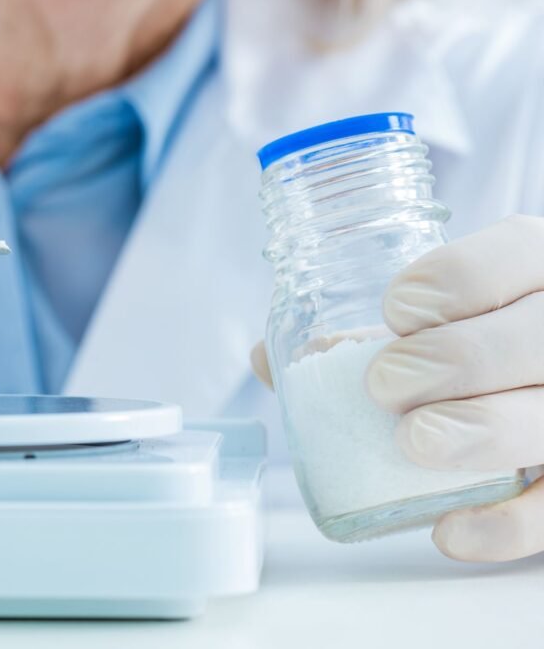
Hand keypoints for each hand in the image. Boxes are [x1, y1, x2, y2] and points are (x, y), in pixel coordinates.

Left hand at [367, 215, 543, 561]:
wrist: (509, 382)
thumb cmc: (458, 341)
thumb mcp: (421, 319)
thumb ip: (354, 333)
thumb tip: (268, 361)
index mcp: (531, 269)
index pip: (513, 257)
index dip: (455, 280)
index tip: (395, 309)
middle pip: (538, 338)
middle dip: (456, 358)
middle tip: (385, 384)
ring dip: (483, 430)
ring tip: (413, 441)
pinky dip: (506, 525)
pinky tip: (449, 528)